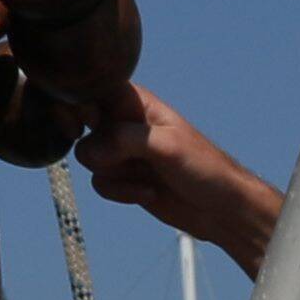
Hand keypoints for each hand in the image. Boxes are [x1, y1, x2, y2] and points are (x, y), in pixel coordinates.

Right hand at [73, 82, 244, 236]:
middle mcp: (124, 123)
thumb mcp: (166, 146)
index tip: (86, 124)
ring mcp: (122, 152)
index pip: (93, 90)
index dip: (79, 103)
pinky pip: (100, 183)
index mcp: (134, 101)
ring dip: (115, 174)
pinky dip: (120, 192)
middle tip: (123, 158)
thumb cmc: (203, 167)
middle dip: (99, 147)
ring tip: (148, 177)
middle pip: (81, 125)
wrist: (221, 209)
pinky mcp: (123, 179)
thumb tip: (87, 152)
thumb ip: (124, 140)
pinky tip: (149, 193)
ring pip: (88, 158)